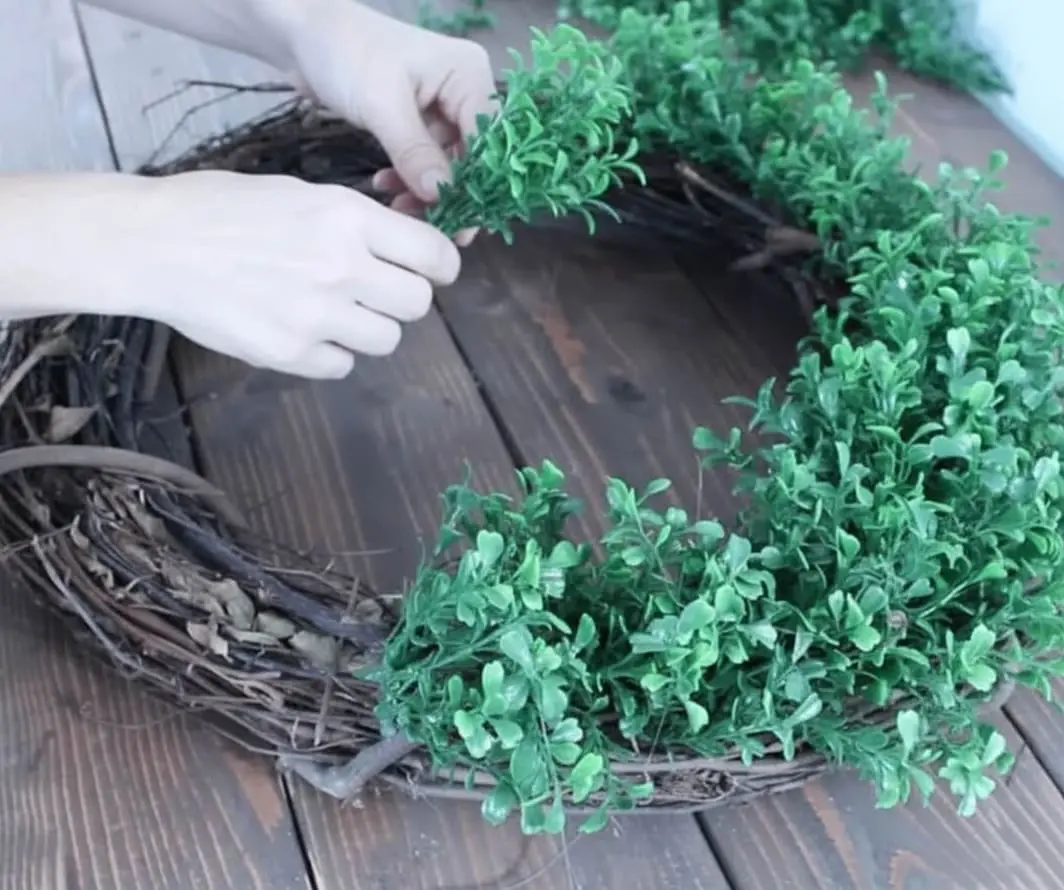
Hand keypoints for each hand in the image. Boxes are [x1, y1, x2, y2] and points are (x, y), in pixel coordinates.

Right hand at [0, 170, 460, 377]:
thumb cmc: (222, 208)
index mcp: (348, 218)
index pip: (435, 256)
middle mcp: (343, 268)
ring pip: (387, 340)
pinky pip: (343, 365)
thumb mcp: (301, 194)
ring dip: (369, 327)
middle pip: (418, 304)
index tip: (434, 271)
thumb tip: (407, 248)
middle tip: (376, 290)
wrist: (155, 245)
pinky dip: (330, 352)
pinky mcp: (291, 354)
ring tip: (332, 309)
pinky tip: (301, 329)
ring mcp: (318, 316)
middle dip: (404, 297)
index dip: (441, 266)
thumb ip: (358, 223)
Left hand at [283, 1, 497, 242]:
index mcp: (469, 76)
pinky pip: (424, 162)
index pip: (488, 139)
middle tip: (428, 226)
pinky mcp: (418, 122)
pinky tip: (386, 187)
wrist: (302, 34)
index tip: (461, 221)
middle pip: (472, 157)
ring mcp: (441, 108)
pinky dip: (408, 179)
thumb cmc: (344, 52)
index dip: (477, 182)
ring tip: (398, 207)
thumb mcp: (381, 104)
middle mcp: (464, 92)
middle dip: (449, 192)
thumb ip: (414, 151)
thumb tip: (441, 194)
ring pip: (447, 166)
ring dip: (425, 192)